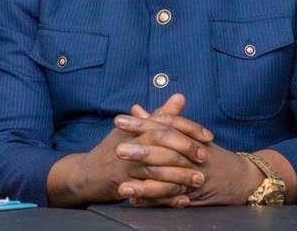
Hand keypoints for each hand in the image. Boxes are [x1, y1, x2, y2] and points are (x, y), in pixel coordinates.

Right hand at [47, 94, 208, 205]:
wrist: (87, 173)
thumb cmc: (114, 148)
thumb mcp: (135, 128)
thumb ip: (160, 114)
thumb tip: (181, 97)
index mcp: (137, 128)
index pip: (166, 122)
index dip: (189, 128)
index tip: (208, 136)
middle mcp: (131, 144)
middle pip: (162, 141)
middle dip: (186, 148)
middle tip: (204, 157)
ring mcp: (127, 166)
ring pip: (158, 169)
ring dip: (181, 175)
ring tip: (199, 180)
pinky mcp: (124, 186)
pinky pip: (151, 192)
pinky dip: (168, 196)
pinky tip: (184, 199)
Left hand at [115, 97, 264, 206]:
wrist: (241, 177)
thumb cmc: (209, 152)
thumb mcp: (186, 133)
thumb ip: (159, 121)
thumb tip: (136, 109)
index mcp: (186, 135)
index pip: (162, 125)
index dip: (140, 123)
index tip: (119, 121)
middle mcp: (190, 153)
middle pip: (164, 149)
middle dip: (139, 150)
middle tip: (117, 150)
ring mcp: (193, 175)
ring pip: (166, 178)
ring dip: (142, 184)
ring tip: (121, 185)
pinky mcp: (194, 195)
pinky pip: (171, 198)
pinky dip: (153, 201)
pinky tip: (136, 202)